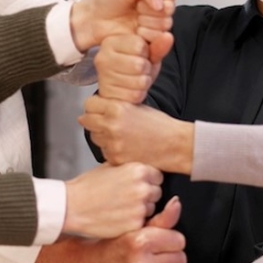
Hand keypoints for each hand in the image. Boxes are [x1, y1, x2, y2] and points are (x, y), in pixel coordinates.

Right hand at [34, 197, 185, 262]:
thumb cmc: (110, 245)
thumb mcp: (134, 227)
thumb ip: (161, 218)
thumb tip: (177, 204)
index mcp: (140, 242)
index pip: (179, 240)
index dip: (170, 238)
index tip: (159, 239)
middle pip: (180, 259)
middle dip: (171, 254)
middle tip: (155, 252)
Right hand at [63, 162, 161, 237]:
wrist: (71, 207)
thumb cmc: (88, 187)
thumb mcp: (110, 167)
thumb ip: (131, 167)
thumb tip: (145, 169)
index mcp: (138, 170)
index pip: (157, 176)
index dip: (147, 181)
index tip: (136, 185)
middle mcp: (143, 188)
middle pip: (157, 192)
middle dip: (146, 196)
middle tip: (126, 198)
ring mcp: (140, 208)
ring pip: (151, 209)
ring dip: (141, 210)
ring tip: (120, 208)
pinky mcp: (136, 225)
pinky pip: (143, 223)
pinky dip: (133, 222)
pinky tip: (119, 217)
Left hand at [70, 0, 177, 51]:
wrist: (95, 20)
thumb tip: (160, 3)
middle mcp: (160, 6)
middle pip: (170, 9)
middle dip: (149, 9)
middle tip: (136, 7)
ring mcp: (157, 24)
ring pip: (165, 24)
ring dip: (147, 22)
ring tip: (134, 18)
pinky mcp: (152, 39)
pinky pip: (159, 38)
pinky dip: (145, 34)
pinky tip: (135, 30)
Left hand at [79, 96, 193, 171]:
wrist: (175, 145)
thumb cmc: (159, 125)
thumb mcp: (136, 106)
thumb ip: (115, 105)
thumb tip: (96, 105)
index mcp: (117, 109)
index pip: (89, 104)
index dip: (94, 106)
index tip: (98, 108)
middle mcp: (111, 126)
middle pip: (86, 121)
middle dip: (94, 120)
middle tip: (105, 122)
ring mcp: (112, 144)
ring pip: (95, 137)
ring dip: (102, 135)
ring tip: (119, 135)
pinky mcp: (115, 158)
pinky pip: (104, 151)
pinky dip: (111, 149)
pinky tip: (124, 146)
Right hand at [94, 33, 172, 103]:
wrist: (125, 88)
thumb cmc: (136, 67)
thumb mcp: (149, 53)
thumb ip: (158, 45)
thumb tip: (168, 36)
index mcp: (111, 41)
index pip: (139, 46)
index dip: (146, 53)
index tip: (139, 55)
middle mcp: (102, 57)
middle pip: (139, 64)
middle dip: (146, 69)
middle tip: (139, 70)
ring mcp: (103, 77)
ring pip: (139, 81)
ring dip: (144, 82)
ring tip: (136, 79)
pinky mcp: (108, 95)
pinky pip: (135, 95)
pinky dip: (139, 94)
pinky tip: (132, 90)